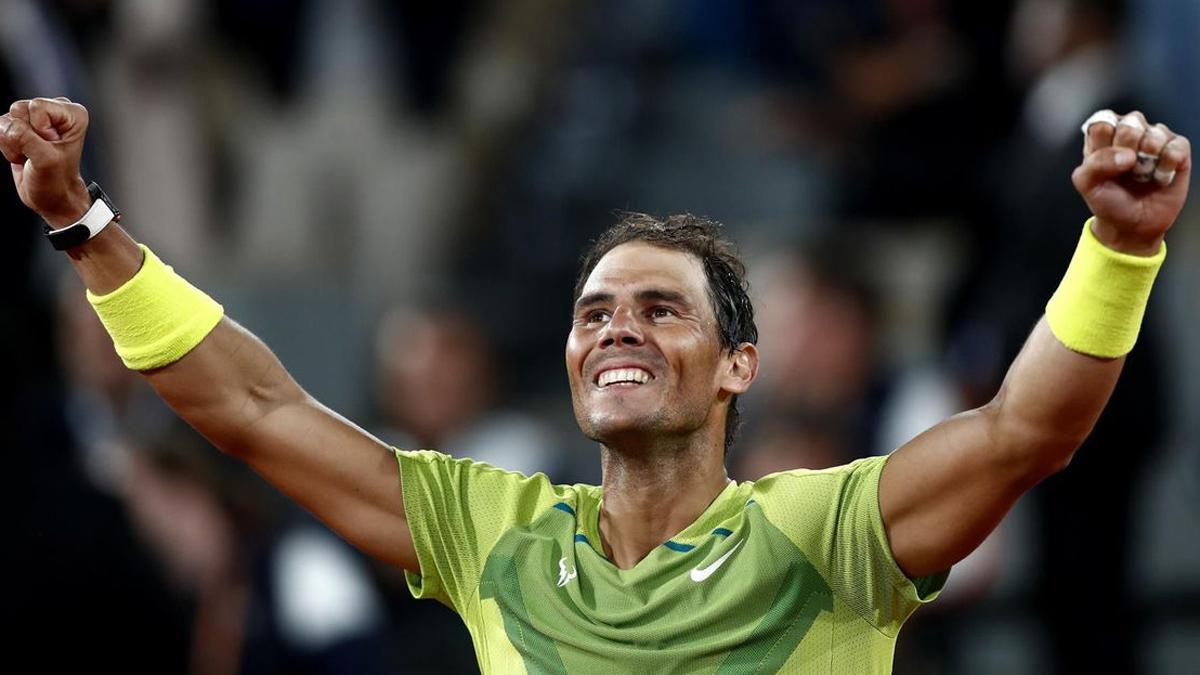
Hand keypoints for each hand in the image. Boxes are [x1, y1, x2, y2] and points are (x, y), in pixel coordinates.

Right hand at [0, 97, 91, 227]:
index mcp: (72, 114)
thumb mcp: (45, 161)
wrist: (50, 196)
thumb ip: (25, 138)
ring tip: (30, 155)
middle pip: (18, 109)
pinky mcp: (19, 126)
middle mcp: (55, 110)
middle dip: (23, 136)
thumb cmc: (56, 180)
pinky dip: (6, 146)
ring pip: (6, 119)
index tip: (51, 147)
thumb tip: (6, 125)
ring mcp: (35, 117)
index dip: (39, 131)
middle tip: (38, 153)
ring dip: (13, 143)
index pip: (37, 107)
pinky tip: (22, 154)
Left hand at [1073, 110, 1190, 255]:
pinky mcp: (1178, 150)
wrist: (1133, 225)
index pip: (1104, 120)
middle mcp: (1130, 133)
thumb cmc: (1109, 201)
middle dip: (1126, 150)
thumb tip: (1126, 155)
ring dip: (1147, 161)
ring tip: (1141, 176)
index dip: (1105, 143)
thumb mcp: (1088, 186)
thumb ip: (1093, 165)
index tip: (1104, 163)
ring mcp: (1155, 139)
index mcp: (1104, 136)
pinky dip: (1167, 166)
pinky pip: (1176, 147)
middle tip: (1125, 170)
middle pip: (1131, 123)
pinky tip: (1159, 178)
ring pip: (1155, 133)